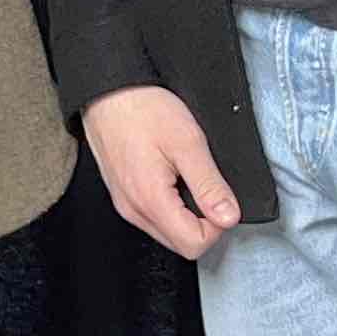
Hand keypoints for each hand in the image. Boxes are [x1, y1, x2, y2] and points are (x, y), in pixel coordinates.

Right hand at [80, 85, 241, 261]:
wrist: (107, 91)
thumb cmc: (142, 110)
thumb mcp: (188, 143)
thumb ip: (209, 185)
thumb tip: (229, 217)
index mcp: (150, 200)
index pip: (194, 245)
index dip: (217, 226)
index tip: (220, 199)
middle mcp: (134, 210)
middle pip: (181, 243)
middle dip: (204, 222)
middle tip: (207, 186)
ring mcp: (126, 205)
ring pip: (168, 232)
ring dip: (187, 214)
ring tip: (187, 177)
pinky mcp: (123, 196)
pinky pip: (154, 216)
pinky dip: (171, 205)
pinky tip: (172, 177)